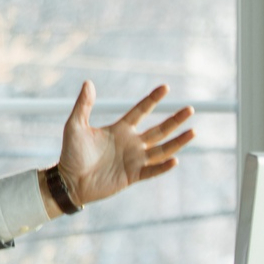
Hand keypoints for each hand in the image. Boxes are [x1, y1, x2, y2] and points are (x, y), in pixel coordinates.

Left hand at [51, 81, 194, 211]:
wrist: (69, 181)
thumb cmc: (71, 153)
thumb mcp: (75, 126)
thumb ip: (83, 105)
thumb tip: (88, 82)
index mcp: (120, 129)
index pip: (140, 111)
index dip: (152, 100)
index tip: (166, 87)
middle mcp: (131, 143)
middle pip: (158, 129)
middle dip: (174, 120)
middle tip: (190, 109)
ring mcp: (134, 160)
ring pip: (161, 149)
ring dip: (177, 142)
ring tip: (193, 132)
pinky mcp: (133, 176)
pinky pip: (152, 171)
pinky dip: (163, 167)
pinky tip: (175, 159)